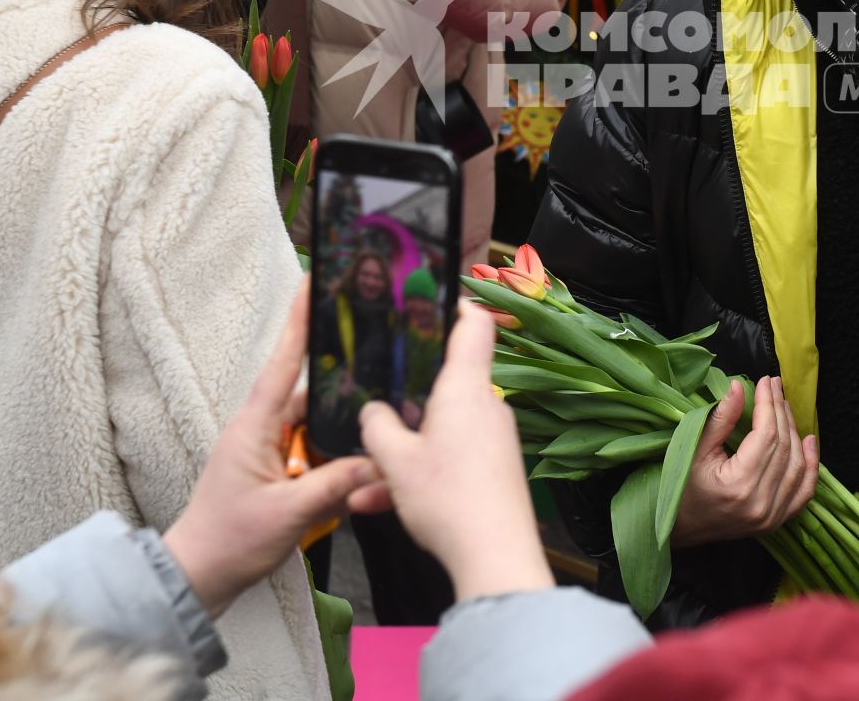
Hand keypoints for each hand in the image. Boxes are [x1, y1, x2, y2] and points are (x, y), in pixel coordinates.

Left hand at [163, 287, 381, 619]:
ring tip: (379, 405)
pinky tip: (360, 451)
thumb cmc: (229, 541)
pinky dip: (335, 446)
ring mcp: (267, 448)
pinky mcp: (275, 468)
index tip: (314, 283)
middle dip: (341, 369)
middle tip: (376, 343)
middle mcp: (260, 429)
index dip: (299, 322)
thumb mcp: (288, 514)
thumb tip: (379, 461)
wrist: (199, 575)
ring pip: (315, 419)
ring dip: (342, 418)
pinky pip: (312, 444)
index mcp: (254, 426)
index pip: (282, 362)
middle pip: (309, 388)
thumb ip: (336, 485)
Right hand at [359, 301, 553, 600]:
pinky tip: (380, 503)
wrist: (494, 558)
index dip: (455, 306)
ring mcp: (493, 439)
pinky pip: (449, 460)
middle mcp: (486, 406)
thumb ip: (377, 428)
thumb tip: (373, 413)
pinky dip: (418, 475)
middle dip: (405, 401)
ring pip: (439, 430)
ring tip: (363, 481)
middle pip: (446, 384)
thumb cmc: (449, 499)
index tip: (432, 299)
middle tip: (374, 404)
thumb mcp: (394, 461)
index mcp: (465, 388)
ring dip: (402, 452)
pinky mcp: (494, 470)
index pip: (473, 326)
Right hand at [668, 376, 818, 546]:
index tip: (766, 382)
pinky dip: (810, 465)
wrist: (680, 528)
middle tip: (776, 387)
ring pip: (797, 465)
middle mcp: (761, 503)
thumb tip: (738, 387)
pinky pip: (804, 491)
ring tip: (784, 407)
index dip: (768, 404)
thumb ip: (720, 419)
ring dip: (794, 432)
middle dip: (781, 412)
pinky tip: (809, 442)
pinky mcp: (777, 521)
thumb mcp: (695, 449)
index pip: (766, 436)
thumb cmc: (683, 487)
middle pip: (783, 447)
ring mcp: (773, 516)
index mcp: (739, 485)